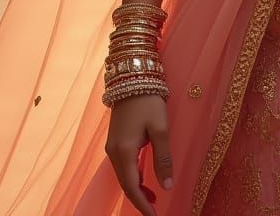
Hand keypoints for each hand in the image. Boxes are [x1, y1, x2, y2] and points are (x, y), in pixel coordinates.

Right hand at [104, 94, 172, 215]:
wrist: (132, 76)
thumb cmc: (148, 101)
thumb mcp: (160, 129)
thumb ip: (163, 159)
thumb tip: (167, 186)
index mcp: (124, 152)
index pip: (132, 187)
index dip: (143, 204)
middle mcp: (113, 152)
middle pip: (125, 184)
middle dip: (139, 199)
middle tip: (155, 210)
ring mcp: (112, 146)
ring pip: (123, 175)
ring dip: (136, 188)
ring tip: (152, 198)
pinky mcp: (115, 139)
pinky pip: (122, 165)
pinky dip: (132, 176)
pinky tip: (142, 177)